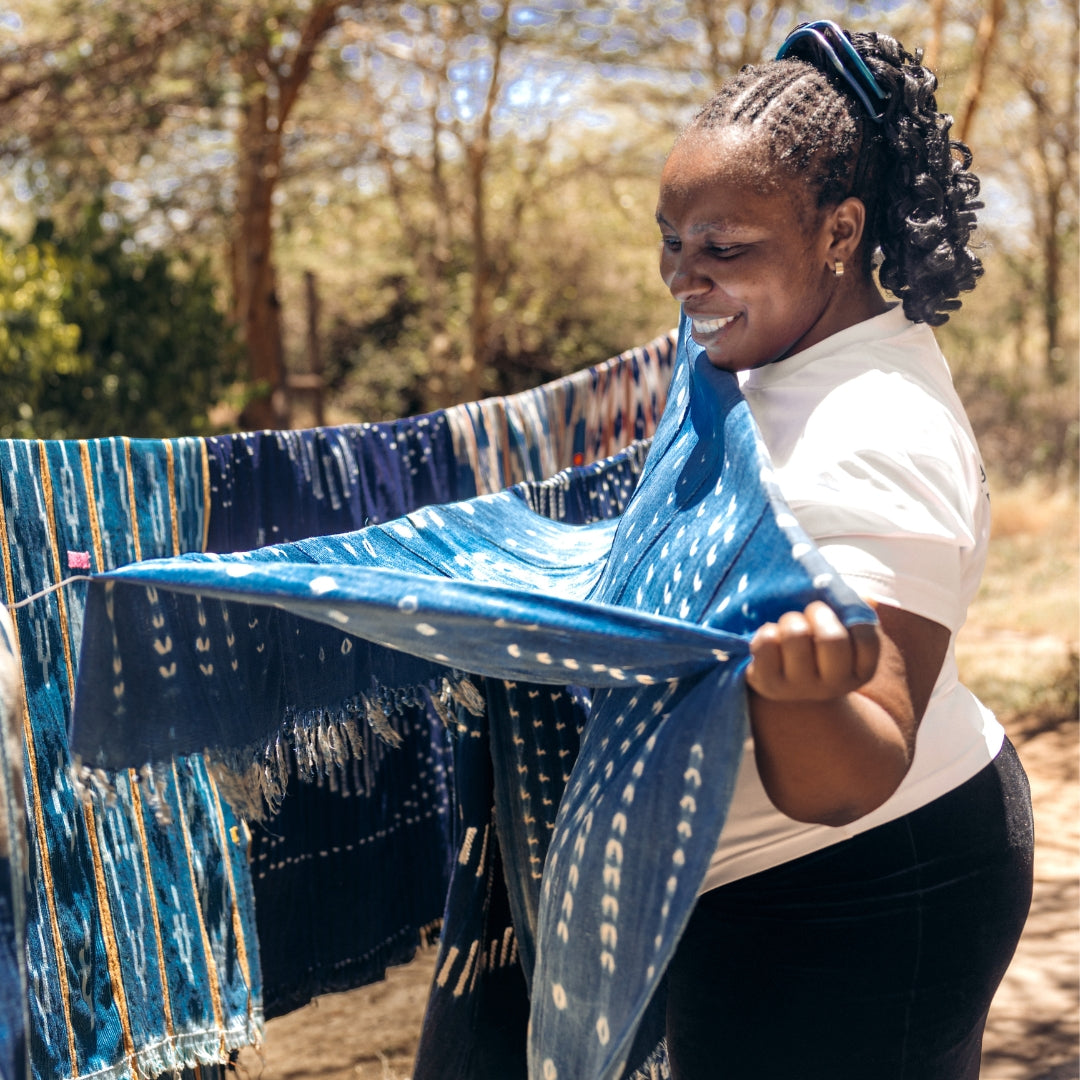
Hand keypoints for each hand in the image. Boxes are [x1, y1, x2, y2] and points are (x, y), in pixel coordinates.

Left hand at [746, 601, 879, 702]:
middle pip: (831, 639)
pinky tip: (770, 635)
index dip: (851, 617)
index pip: (867, 639)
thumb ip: (853, 612)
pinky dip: (766, 631)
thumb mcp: (839, 630)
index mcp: (858, 672)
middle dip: (818, 613)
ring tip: (788, 624)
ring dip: (790, 620)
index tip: (839, 614)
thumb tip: (867, 599)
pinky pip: (766, 644)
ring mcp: (799, 688)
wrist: (783, 680)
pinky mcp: (768, 684)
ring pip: (796, 636)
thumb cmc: (816, 646)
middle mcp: (833, 686)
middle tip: (812, 611)